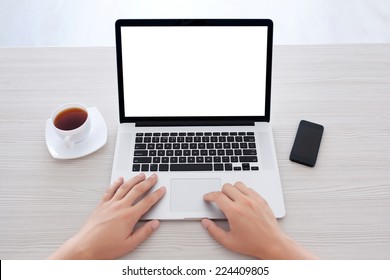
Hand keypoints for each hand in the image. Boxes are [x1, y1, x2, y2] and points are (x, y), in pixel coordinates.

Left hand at [48, 173, 165, 258]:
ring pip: (125, 187)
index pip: (147, 202)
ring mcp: (110, 204)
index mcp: (129, 216)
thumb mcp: (130, 244)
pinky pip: (110, 190)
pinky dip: (116, 183)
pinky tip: (120, 179)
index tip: (162, 190)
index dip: (157, 194)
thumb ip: (144, 232)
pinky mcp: (101, 204)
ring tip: (141, 175)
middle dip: (148, 182)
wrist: (85, 247)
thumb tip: (154, 224)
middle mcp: (120, 207)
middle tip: (154, 176)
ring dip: (134, 179)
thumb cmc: (105, 247)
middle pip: (138, 190)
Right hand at [201, 182, 316, 258]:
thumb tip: (206, 222)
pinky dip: (243, 192)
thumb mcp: (228, 241)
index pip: (217, 196)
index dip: (209, 195)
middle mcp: (244, 203)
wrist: (272, 243)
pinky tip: (242, 200)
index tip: (207, 197)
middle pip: (227, 186)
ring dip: (232, 189)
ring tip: (231, 198)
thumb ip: (213, 231)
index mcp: (234, 212)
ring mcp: (254, 200)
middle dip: (220, 192)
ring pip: (238, 184)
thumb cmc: (253, 243)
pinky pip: (249, 188)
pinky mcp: (262, 200)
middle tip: (219, 200)